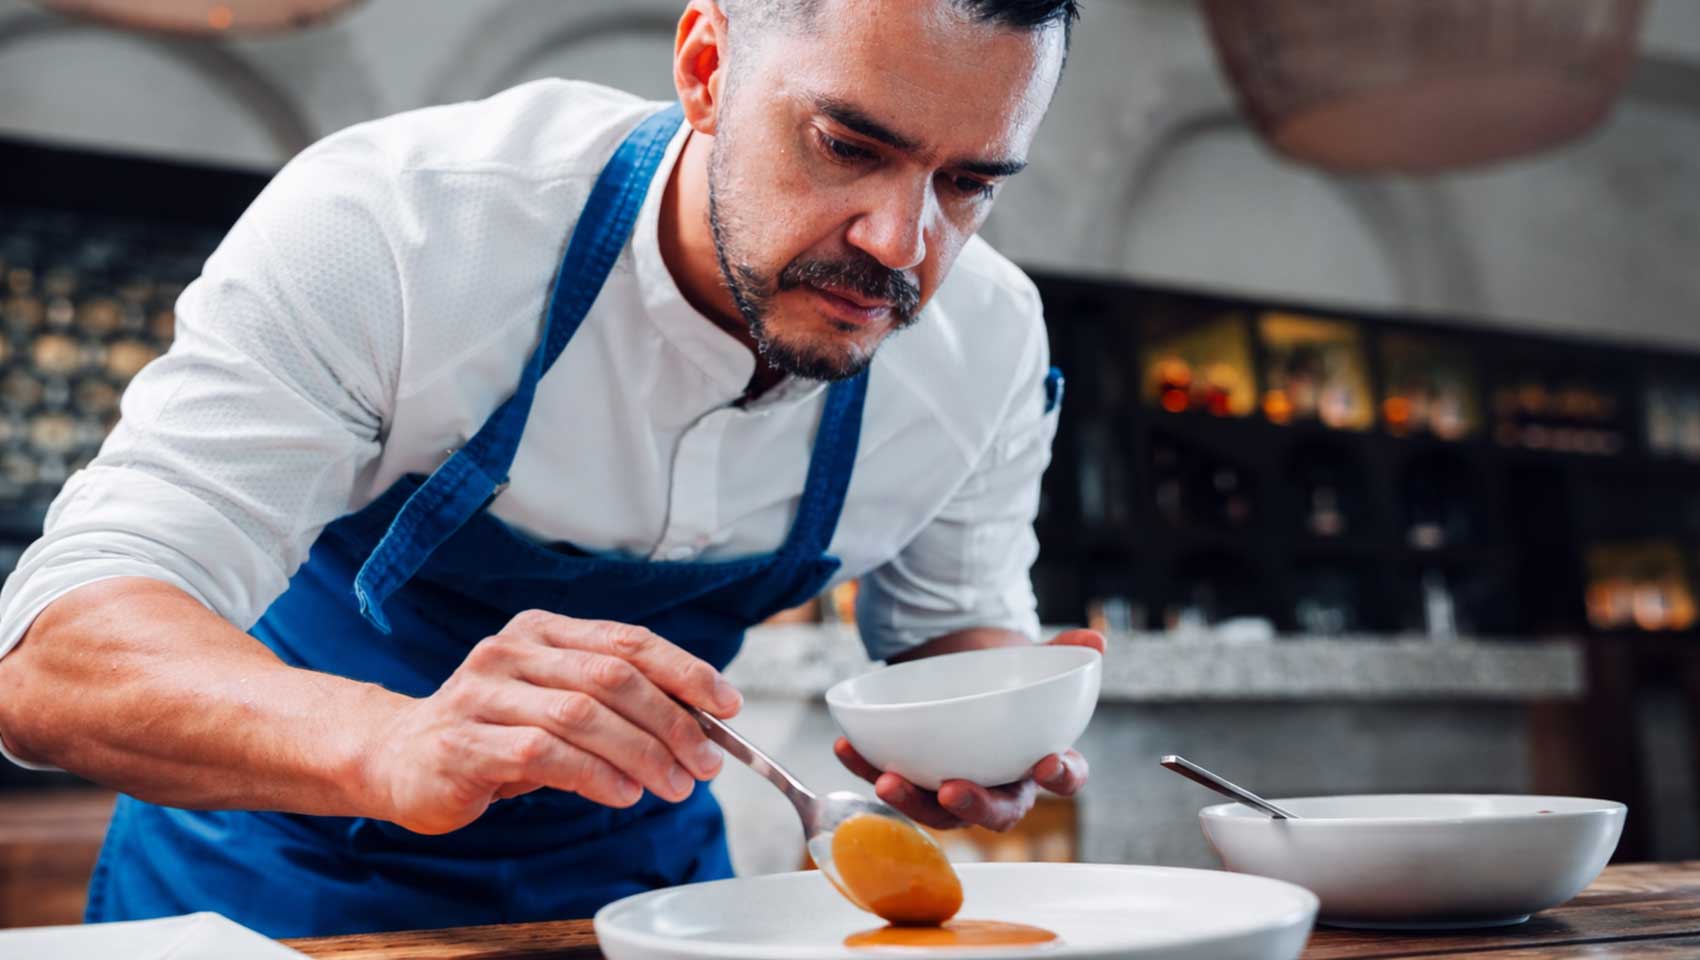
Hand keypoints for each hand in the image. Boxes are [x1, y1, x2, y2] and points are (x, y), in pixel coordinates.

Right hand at [359, 610, 740, 834]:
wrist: (396, 758)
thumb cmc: (491, 732)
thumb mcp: (554, 703)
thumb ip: (613, 703)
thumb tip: (697, 725)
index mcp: (542, 631)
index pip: (628, 640)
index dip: (685, 671)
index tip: (727, 705)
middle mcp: (511, 651)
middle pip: (612, 677)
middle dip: (671, 722)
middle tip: (704, 763)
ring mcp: (482, 694)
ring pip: (583, 715)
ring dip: (641, 754)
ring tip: (672, 786)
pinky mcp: (463, 742)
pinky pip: (544, 755)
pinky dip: (595, 776)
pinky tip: (622, 794)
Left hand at [833, 629, 1103, 831]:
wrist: (964, 672)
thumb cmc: (1008, 680)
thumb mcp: (1033, 662)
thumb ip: (1062, 654)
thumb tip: (1093, 642)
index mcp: (1042, 760)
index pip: (1064, 778)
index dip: (1060, 776)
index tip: (1048, 764)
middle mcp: (1001, 784)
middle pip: (996, 811)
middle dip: (974, 806)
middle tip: (954, 791)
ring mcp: (956, 785)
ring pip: (938, 809)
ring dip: (911, 801)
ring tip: (886, 781)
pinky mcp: (916, 776)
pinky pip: (893, 779)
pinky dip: (867, 767)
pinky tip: (846, 746)